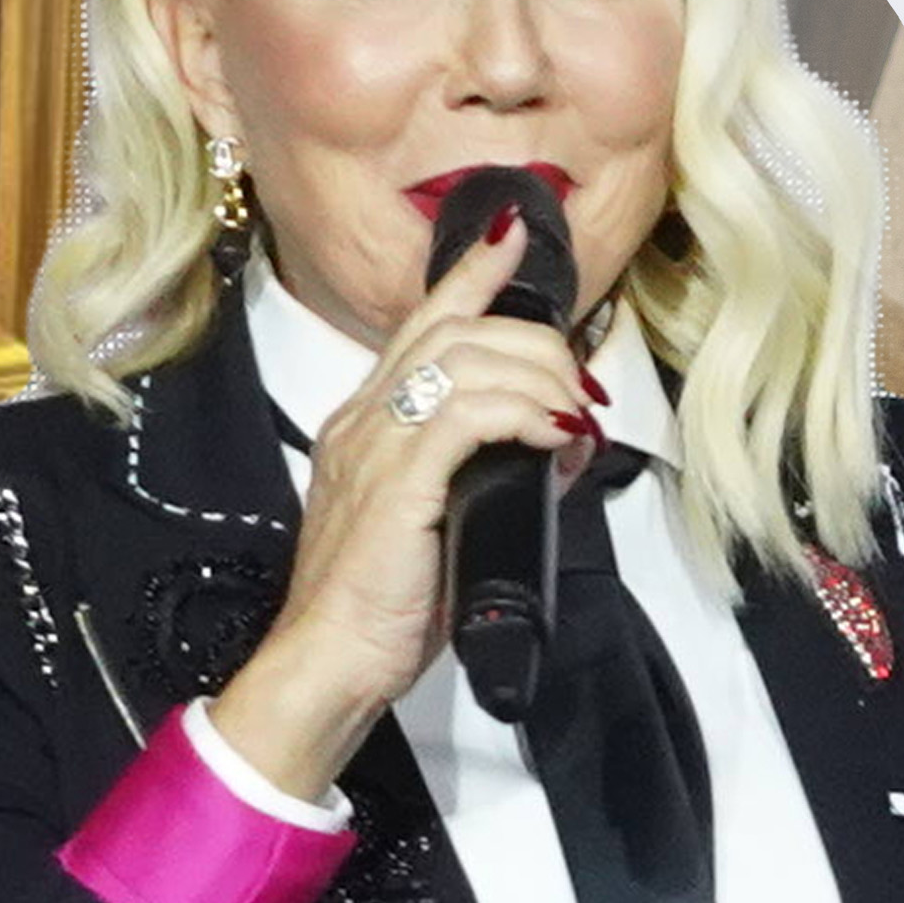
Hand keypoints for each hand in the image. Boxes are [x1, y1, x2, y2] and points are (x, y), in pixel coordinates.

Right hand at [202, 209, 593, 796]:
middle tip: (576, 382)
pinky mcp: (397, 482)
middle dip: (532, 339)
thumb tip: (555, 451)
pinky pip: (469, 414)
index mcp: (363, 424)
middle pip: (455, 331)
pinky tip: (555, 437)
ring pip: (467, 361)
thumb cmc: (380, 607)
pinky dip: (524, 414)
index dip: (470, 277)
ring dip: (538, 379)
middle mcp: (362, 420)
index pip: (420, 326)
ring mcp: (375, 447)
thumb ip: (481, 475)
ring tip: (572, 418)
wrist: (326, 660)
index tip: (511, 243)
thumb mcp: (434, 522)